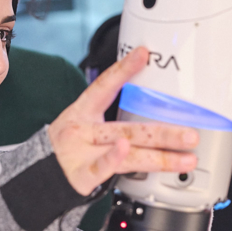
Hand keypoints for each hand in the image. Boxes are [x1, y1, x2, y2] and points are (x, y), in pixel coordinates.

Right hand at [49, 47, 199, 195]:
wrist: (39, 174)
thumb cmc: (71, 145)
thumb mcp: (83, 121)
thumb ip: (112, 112)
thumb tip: (151, 99)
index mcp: (83, 112)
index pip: (105, 86)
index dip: (124, 69)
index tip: (144, 54)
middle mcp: (82, 130)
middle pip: (128, 128)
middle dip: (164, 132)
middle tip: (192, 133)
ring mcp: (81, 152)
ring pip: (127, 153)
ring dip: (160, 156)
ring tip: (186, 157)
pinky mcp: (81, 175)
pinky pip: (102, 168)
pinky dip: (114, 158)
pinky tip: (128, 151)